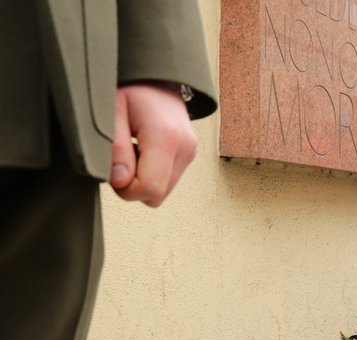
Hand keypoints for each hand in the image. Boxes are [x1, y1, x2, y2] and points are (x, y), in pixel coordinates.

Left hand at [110, 83, 197, 206]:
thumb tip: (120, 181)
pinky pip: (166, 180)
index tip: (112, 168)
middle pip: (156, 195)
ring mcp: (190, 153)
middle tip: (118, 157)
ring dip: (142, 180)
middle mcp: (185, 148)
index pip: (149, 189)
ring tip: (130, 150)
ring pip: (161, 191)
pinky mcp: (189, 155)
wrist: (155, 71)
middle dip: (132, 186)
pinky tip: (141, 151)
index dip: (124, 188)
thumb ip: (114, 148)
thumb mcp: (111, 110)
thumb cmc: (130, 85)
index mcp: (166, 137)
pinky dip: (151, 173)